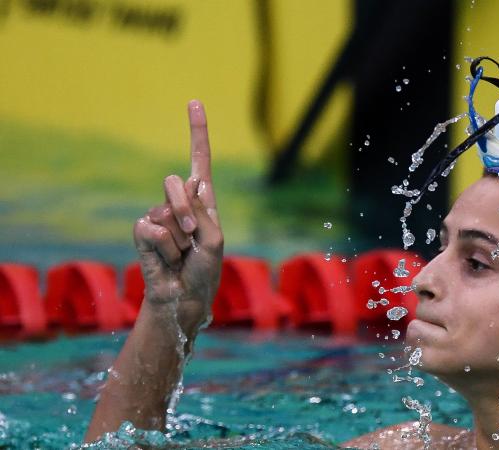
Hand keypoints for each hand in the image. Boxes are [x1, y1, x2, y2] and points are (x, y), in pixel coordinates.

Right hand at [132, 100, 222, 331]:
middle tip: (192, 238)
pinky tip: (166, 259)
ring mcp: (158, 216)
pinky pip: (150, 228)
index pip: (198, 159)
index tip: (194, 102)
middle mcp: (179, 203)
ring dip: (178, 238)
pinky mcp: (141, 232)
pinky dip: (163, 247)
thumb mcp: (214, 238)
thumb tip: (186, 183)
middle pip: (174, 183)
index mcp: (203, 201)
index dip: (197, 132)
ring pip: (164, 210)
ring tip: (181, 255)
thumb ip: (202, 210)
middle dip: (186, 210)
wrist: (185, 297)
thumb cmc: (204, 270)